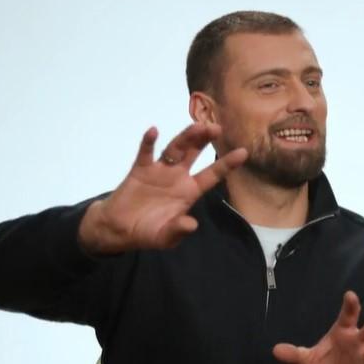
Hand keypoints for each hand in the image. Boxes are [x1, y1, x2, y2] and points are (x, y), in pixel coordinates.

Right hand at [78, 123, 246, 253]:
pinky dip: (149, 142)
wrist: (119, 229)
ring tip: (196, 126)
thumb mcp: (166, 237)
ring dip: (185, 137)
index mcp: (189, 191)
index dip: (227, 164)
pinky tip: (154, 131)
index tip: (243, 152)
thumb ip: (178, 230)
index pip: (212, 175)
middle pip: (194, 154)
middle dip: (204, 141)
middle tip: (216, 127)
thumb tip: (191, 224)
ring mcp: (159, 171)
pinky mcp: (140, 170)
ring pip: (174, 149)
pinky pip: (145, 153)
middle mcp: (177, 177)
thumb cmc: (148, 233)